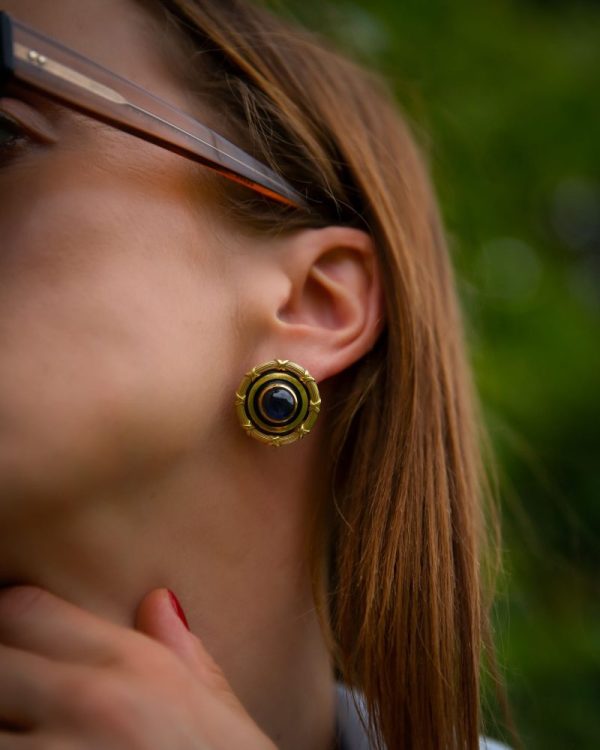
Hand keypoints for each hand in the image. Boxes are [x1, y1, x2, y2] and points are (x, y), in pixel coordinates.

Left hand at [0, 586, 277, 748]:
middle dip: (0, 674)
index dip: (8, 622)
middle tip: (18, 696)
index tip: (16, 641)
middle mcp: (87, 698)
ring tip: (23, 730)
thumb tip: (159, 599)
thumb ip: (185, 652)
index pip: (25, 609)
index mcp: (132, 663)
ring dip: (1, 727)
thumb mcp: (219, 711)